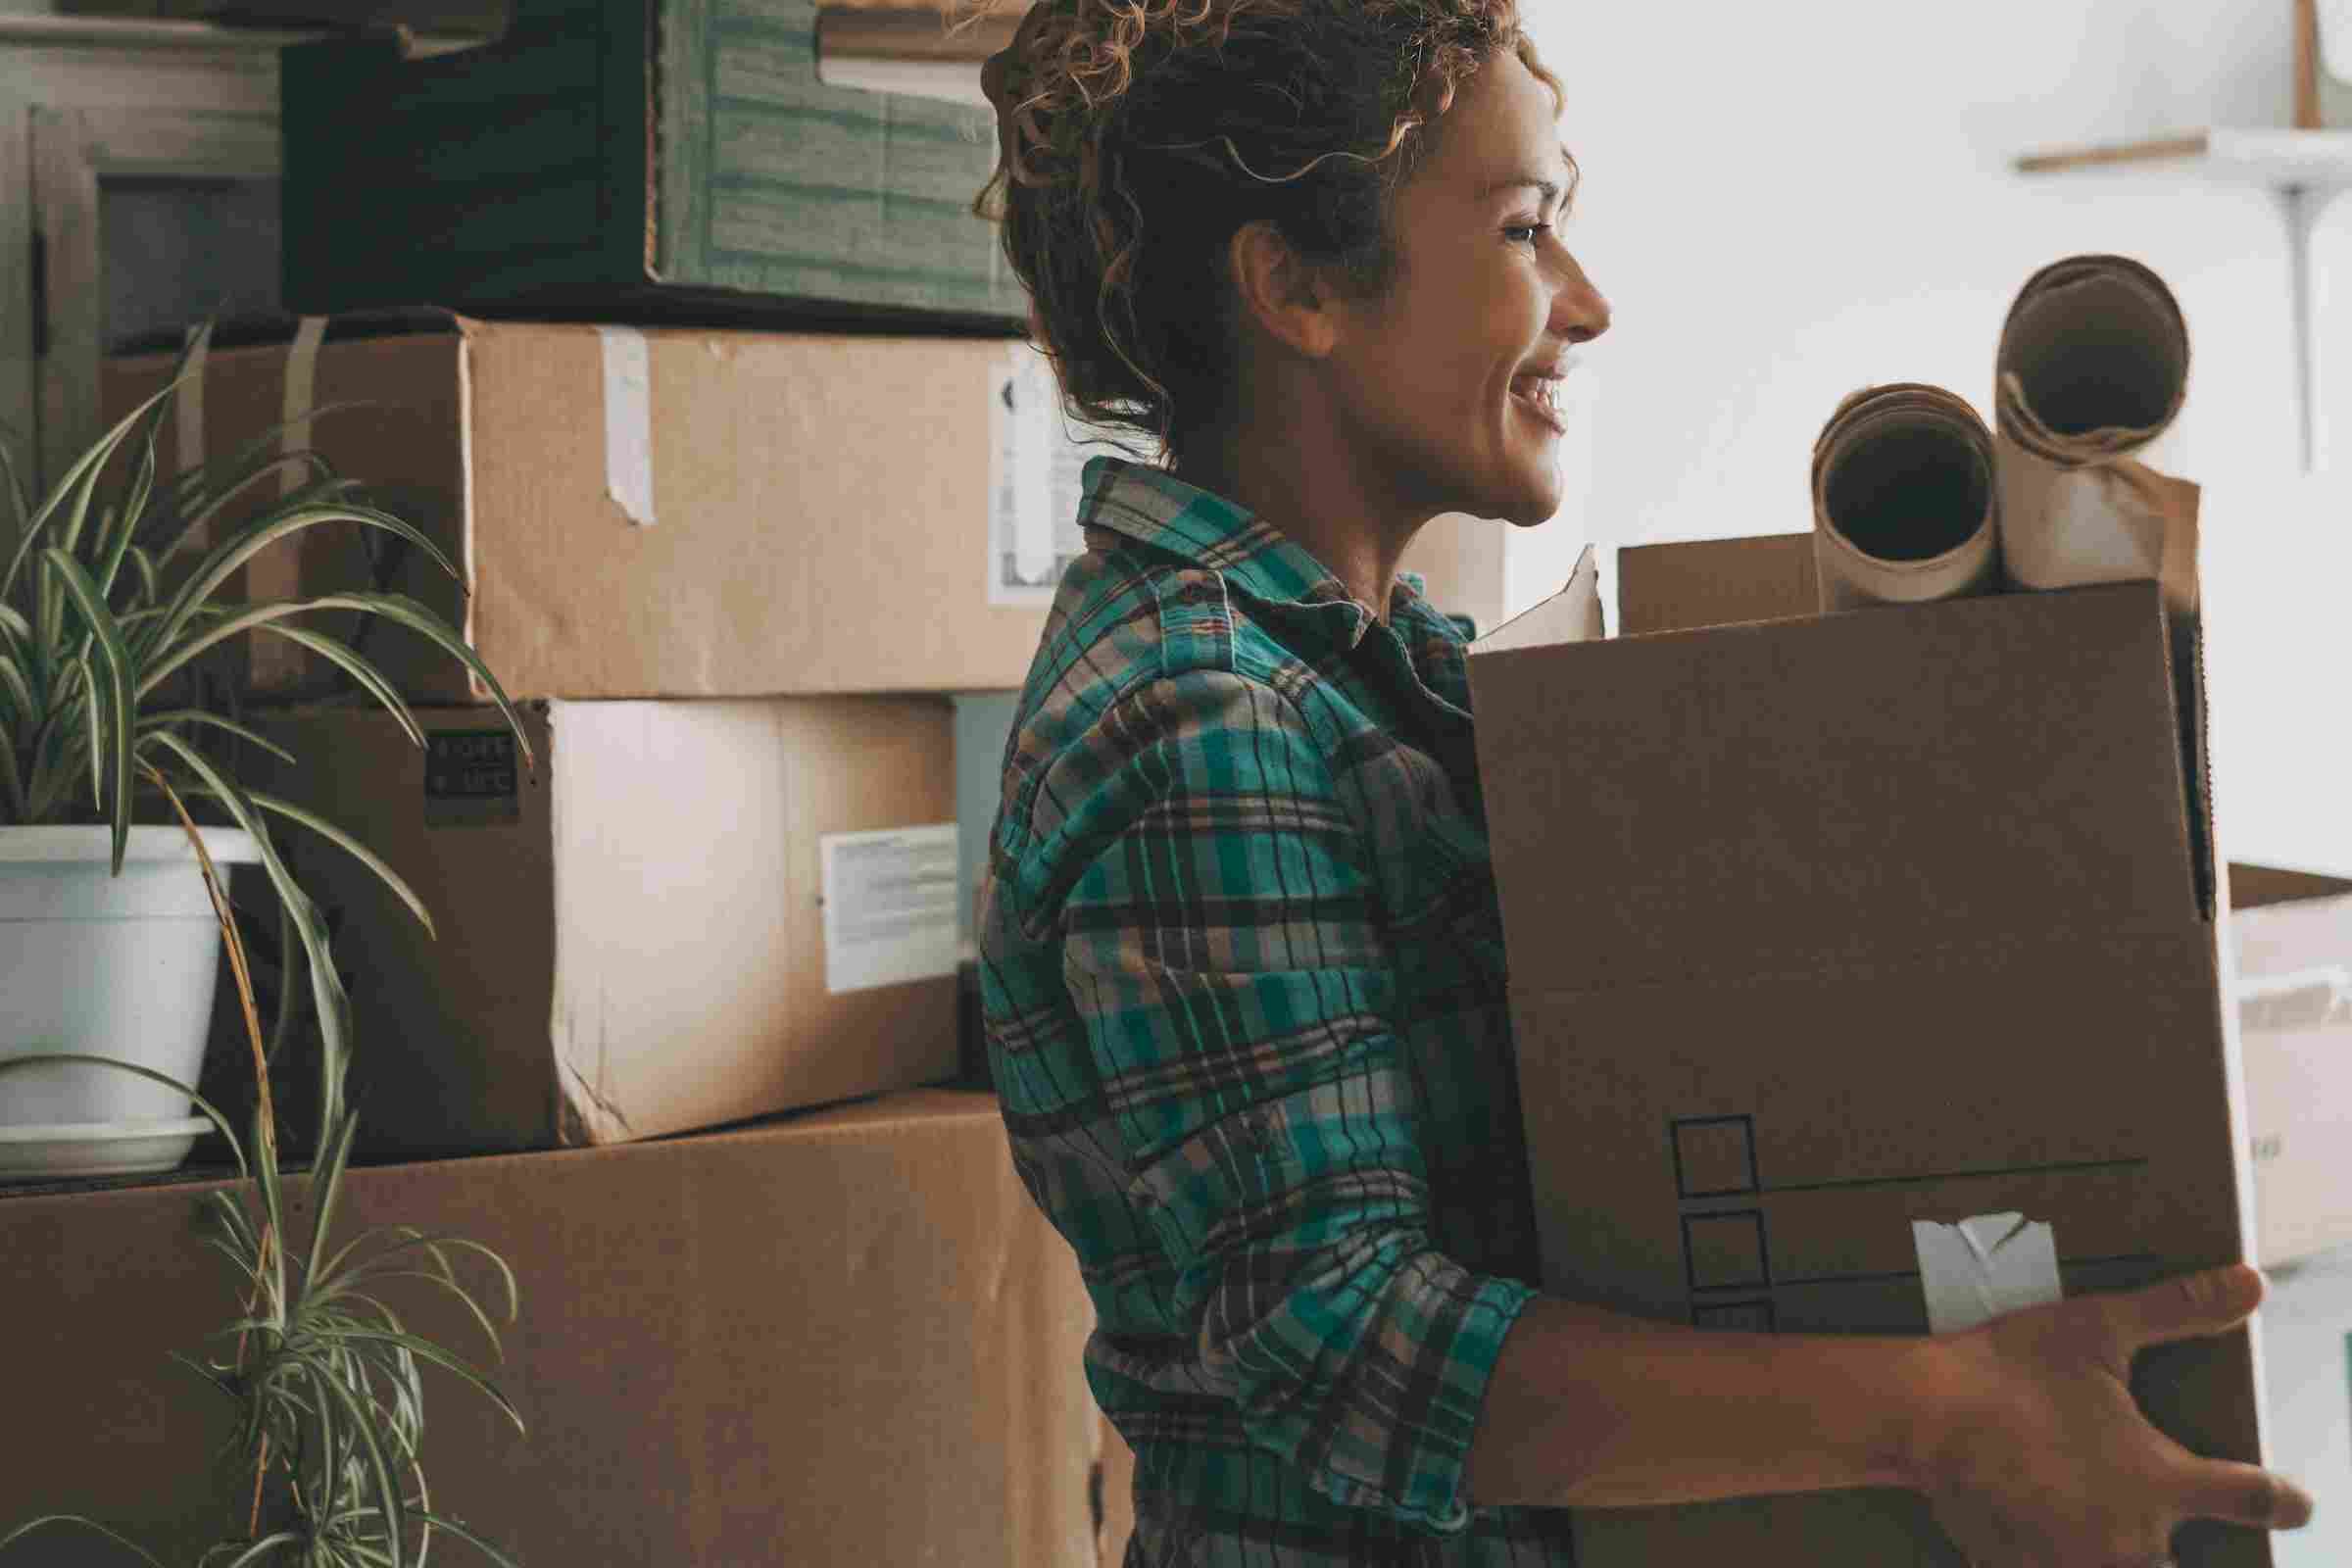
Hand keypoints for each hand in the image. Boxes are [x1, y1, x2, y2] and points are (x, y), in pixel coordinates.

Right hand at [1909, 1263, 2312, 1566]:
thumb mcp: (2097, 1328)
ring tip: (2094, 1520)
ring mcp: (2079, 1563)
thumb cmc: (2010, 1369)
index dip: (2285, 1500)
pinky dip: (2063, 1555)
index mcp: (2161, 1478)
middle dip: (2177, 1536)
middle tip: (2147, 1502)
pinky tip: (2041, 1526)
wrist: (1920, 1414)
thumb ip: (2179, 1309)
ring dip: (2123, 1551)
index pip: (2254, 1498)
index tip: (2296, 1502)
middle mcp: (2132, 1534)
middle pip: (2187, 1563)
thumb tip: (2251, 1281)